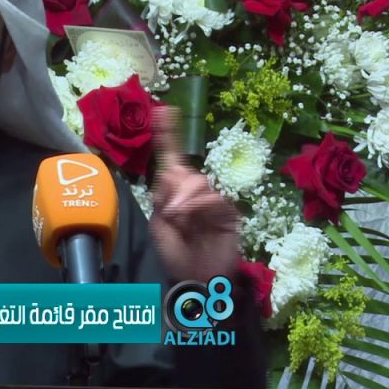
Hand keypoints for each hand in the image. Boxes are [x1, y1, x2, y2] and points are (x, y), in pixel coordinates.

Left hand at [148, 106, 239, 282]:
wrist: (197, 278)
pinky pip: (216, 198)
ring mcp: (213, 200)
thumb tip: (171, 173)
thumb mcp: (160, 224)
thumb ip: (162, 197)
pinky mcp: (229, 211)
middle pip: (185, 171)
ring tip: (178, 216)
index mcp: (175, 191)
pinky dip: (201, 205)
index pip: (172, 159)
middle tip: (169, 209)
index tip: (163, 111)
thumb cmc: (177, 252)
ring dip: (186, 197)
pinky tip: (193, 218)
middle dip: (175, 186)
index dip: (168, 135)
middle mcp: (194, 191)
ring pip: (200, 182)